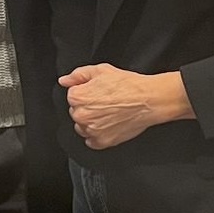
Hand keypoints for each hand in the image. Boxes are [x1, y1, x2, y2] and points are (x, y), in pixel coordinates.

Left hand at [59, 63, 191, 149]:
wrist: (148, 100)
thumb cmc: (128, 85)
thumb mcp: (100, 70)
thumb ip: (78, 75)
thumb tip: (64, 80)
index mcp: (78, 97)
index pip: (72, 96)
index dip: (86, 92)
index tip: (98, 92)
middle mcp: (81, 115)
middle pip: (76, 112)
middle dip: (87, 107)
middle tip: (105, 102)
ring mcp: (91, 130)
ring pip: (83, 127)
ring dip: (91, 122)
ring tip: (109, 113)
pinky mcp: (102, 141)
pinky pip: (91, 141)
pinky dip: (98, 135)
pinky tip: (109, 124)